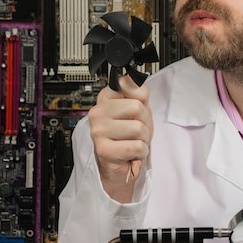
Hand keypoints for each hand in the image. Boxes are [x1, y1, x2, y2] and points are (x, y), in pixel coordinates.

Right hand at [88, 74, 152, 200]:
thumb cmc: (129, 135)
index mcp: (105, 98)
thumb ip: (138, 93)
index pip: (127, 83)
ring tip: (133, 141)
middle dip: (145, 122)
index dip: (141, 97)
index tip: (136, 108)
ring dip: (143, 139)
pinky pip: (137, 147)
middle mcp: (98, 112)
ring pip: (138, 129)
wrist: (122, 162)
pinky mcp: (104, 150)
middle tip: (137, 131)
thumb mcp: (138, 110)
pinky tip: (131, 153)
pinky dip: (141, 152)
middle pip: (137, 107)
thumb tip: (136, 79)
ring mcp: (98, 131)